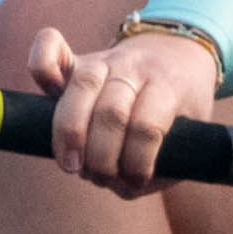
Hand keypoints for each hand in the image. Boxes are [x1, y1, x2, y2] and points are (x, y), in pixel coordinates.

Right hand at [25, 16, 219, 199]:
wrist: (179, 55)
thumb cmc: (182, 108)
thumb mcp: (192, 137)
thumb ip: (163, 167)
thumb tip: (124, 186)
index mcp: (169, 86)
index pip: (147, 126)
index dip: (137, 162)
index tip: (136, 181)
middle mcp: (134, 68)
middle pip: (110, 111)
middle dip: (101, 155)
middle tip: (99, 177)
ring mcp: (104, 59)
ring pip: (81, 86)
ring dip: (70, 134)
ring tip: (72, 166)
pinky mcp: (77, 58)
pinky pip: (51, 47)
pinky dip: (41, 64)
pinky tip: (47, 92)